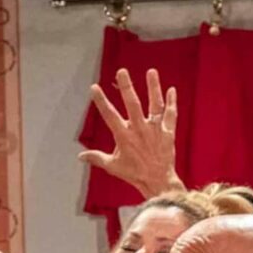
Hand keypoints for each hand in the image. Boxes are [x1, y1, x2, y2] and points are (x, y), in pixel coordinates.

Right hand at [78, 68, 182, 197]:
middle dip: (127, 87)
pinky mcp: (168, 133)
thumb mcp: (113, 166)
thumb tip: (80, 156)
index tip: (94, 87)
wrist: (158, 181)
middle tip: (122, 71)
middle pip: (132, 104)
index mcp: (124, 136)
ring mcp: (155, 130)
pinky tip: (172, 90)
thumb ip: (96, 158)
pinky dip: (172, 102)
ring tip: (152, 71)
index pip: (109, 115)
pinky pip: (170, 115)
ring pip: (154, 105)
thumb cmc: (134, 174)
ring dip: (153, 88)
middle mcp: (139, 130)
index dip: (101, 101)